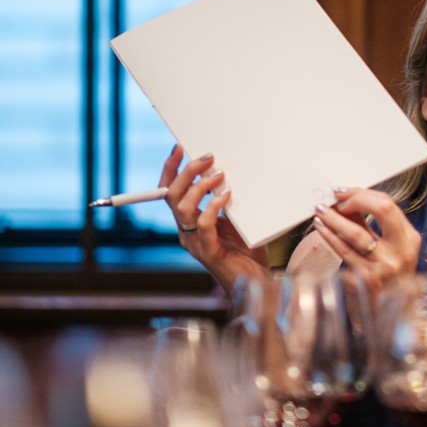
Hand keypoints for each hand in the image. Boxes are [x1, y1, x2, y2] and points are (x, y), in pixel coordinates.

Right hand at [159, 145, 268, 290]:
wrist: (257, 279)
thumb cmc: (247, 248)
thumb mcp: (235, 216)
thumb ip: (226, 198)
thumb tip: (226, 170)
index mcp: (189, 220)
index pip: (169, 190)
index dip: (170, 168)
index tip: (180, 147)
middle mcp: (186, 230)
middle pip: (172, 195)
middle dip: (187, 172)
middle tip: (208, 157)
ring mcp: (195, 242)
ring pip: (182, 208)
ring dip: (199, 186)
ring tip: (219, 174)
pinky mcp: (208, 252)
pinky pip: (203, 224)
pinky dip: (213, 206)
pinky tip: (227, 196)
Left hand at [311, 187, 420, 298]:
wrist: (389, 316)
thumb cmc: (387, 279)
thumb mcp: (391, 250)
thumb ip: (373, 226)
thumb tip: (349, 201)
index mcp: (410, 239)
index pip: (389, 205)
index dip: (363, 194)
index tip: (344, 192)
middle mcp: (401, 251)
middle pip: (382, 209)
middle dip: (355, 198)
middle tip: (335, 198)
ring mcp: (385, 266)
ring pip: (357, 232)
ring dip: (335, 218)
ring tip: (321, 211)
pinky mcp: (366, 279)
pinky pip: (344, 252)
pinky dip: (330, 237)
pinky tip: (321, 228)